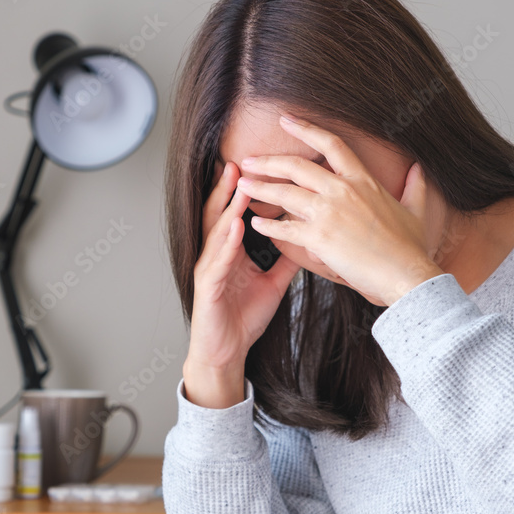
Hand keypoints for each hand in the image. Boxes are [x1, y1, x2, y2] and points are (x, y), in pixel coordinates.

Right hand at [185, 160, 301, 376]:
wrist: (226, 352)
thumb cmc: (243, 318)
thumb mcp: (272, 283)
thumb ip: (285, 259)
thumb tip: (305, 237)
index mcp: (230, 251)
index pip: (235, 212)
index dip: (244, 190)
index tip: (258, 166)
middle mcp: (216, 255)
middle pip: (219, 213)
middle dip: (228, 187)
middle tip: (240, 161)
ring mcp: (209, 269)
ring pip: (217, 231)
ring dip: (228, 206)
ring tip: (241, 184)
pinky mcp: (207, 287)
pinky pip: (217, 260)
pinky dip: (227, 242)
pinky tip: (236, 225)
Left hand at [235, 114, 444, 306]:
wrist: (407, 275)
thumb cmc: (410, 247)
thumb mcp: (415, 210)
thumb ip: (415, 187)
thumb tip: (419, 169)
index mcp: (363, 180)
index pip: (331, 144)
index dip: (306, 129)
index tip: (286, 120)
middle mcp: (343, 190)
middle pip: (297, 166)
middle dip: (269, 161)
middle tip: (248, 160)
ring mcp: (329, 212)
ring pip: (285, 193)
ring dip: (261, 188)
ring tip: (243, 186)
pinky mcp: (319, 237)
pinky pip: (285, 228)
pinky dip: (268, 225)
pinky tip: (255, 223)